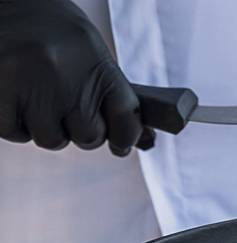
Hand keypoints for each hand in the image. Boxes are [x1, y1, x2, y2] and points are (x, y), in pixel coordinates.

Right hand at [0, 0, 150, 154]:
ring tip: (34, 92)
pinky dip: (14, 122)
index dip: (126, 137)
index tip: (121, 145)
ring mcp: (29, 84)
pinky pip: (15, 133)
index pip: (126, 117)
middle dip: (79, 128)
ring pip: (51, 140)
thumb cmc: (47, 27)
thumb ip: (110, 91)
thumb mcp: (87, 47)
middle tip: (63, 103)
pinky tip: (13, 93)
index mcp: (95, 60)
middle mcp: (65, 73)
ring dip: (45, 126)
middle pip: (89, 137)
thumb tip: (147, 142)